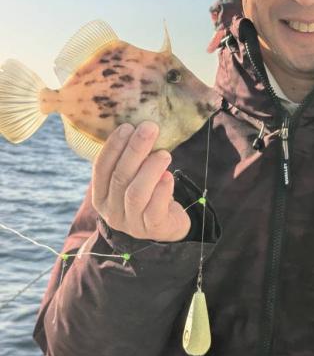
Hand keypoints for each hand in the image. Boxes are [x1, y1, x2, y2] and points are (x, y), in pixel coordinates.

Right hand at [92, 122, 190, 241]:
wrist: (168, 224)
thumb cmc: (149, 194)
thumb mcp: (134, 178)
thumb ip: (131, 160)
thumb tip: (139, 126)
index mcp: (101, 196)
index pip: (101, 168)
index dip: (113, 147)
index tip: (127, 126)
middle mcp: (112, 211)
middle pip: (120, 178)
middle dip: (134, 150)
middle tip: (149, 129)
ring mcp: (131, 223)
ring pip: (136, 193)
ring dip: (150, 169)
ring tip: (164, 154)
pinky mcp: (152, 229)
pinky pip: (155, 208)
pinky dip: (162, 190)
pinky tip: (169, 176)